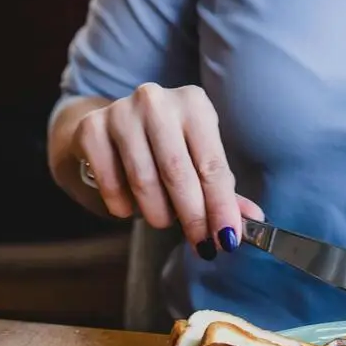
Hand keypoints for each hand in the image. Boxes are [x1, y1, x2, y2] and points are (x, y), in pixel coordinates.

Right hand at [72, 82, 263, 260]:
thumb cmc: (165, 145)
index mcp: (193, 102)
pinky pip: (111, 185)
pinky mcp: (92, 128)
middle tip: (201, 244)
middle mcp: (157, 100)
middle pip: (178, 173)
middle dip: (193, 216)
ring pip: (144, 182)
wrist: (109, 127)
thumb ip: (222, 187)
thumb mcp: (197, 155)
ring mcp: (121, 111)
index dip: (220, 206)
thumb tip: (253, 219)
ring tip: (164, 218)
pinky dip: (124, 207)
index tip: (227, 239)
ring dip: (158, 213)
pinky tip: (131, 205)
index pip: (211, 163)